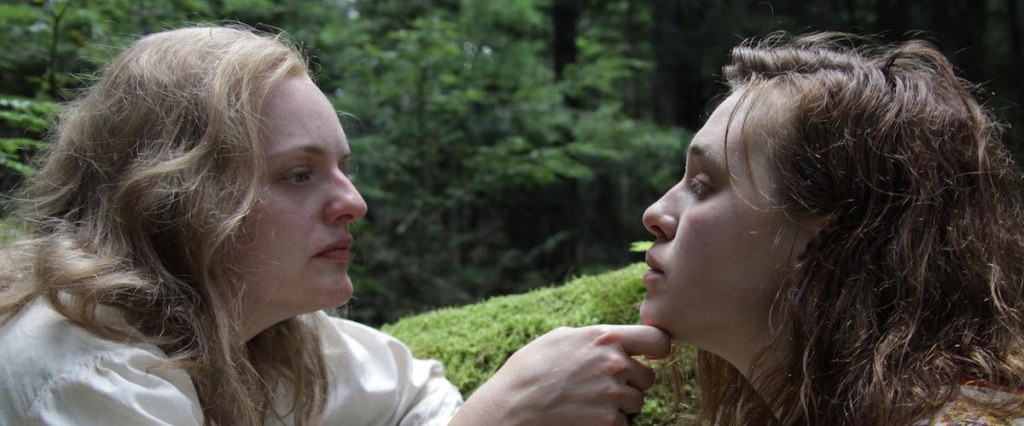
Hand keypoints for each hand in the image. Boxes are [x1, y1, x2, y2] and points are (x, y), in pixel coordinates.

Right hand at [451, 324, 670, 425]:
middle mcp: (614, 364)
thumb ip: (595, 337)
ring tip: (589, 400)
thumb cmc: (530, 369)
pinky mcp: (609, 422)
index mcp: (604, 337)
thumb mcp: (561, 337)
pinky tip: (585, 415)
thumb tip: (615, 339)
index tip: (647, 356)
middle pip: (648, 376)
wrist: (512, 406)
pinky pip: (624, 423)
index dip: (656, 349)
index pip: (658, 339)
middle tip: (603, 385)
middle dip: (631, 382)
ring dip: (620, 404)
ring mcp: (613, 395)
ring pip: (637, 402)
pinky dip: (609, 423)